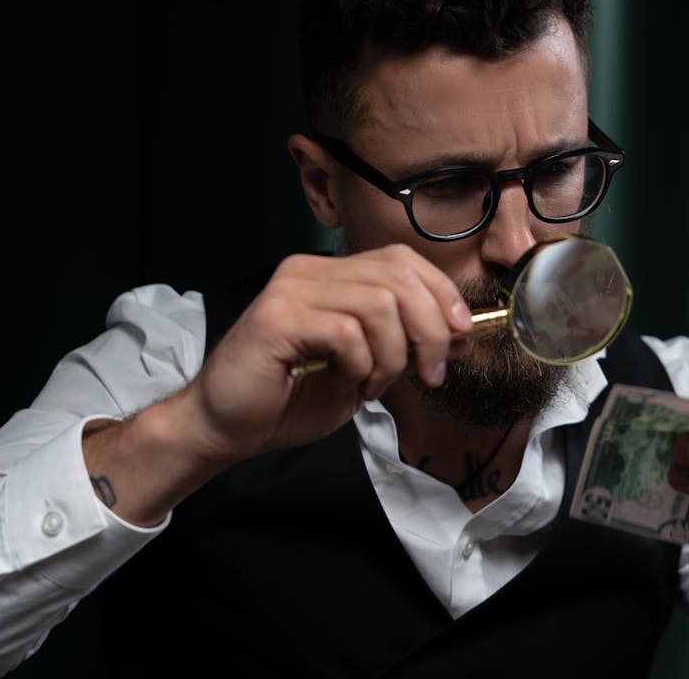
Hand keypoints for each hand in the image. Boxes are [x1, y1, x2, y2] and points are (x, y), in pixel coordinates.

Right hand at [185, 244, 471, 466]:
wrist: (226, 427)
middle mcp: (309, 271)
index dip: (441, 291)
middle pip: (398, 276)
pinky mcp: (276, 318)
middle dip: (430, 328)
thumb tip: (459, 333)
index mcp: (330, 275)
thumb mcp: (364, 369)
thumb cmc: (289, 399)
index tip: (462, 332)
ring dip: (394, 354)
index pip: (401, 259)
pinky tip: (350, 383)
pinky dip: (362, 364)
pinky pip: (347, 332)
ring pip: (379, 303)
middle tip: (430, 373)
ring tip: (376, 384)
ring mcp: (291, 290)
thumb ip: (402, 345)